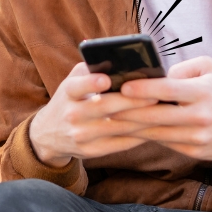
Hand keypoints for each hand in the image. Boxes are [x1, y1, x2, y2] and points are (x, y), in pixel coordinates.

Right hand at [28, 62, 159, 166]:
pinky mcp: (91, 151)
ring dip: (142, 119)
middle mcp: (71, 115)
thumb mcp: (72, 82)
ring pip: (117, 127)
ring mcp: (81, 135)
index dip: (91, 83)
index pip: (77, 87)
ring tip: (162, 110)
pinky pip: (120, 144)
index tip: (106, 79)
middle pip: (105, 107)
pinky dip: (138, 135)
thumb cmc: (69, 100)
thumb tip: (120, 60)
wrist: (49, 134)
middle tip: (156, 94)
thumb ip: (91, 69)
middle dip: (132, 101)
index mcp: (67, 93)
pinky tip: (154, 127)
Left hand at [116, 57, 211, 161]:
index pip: (168, 90)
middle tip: (104, 107)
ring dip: (132, 128)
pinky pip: (165, 143)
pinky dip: (147, 137)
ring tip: (110, 120)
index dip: (144, 89)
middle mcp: (201, 116)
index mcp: (204, 92)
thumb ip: (182, 70)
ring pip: (157, 133)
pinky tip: (131, 131)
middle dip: (127, 112)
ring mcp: (198, 137)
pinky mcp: (196, 152)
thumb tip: (154, 77)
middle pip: (156, 116)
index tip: (123, 86)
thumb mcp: (210, 69)